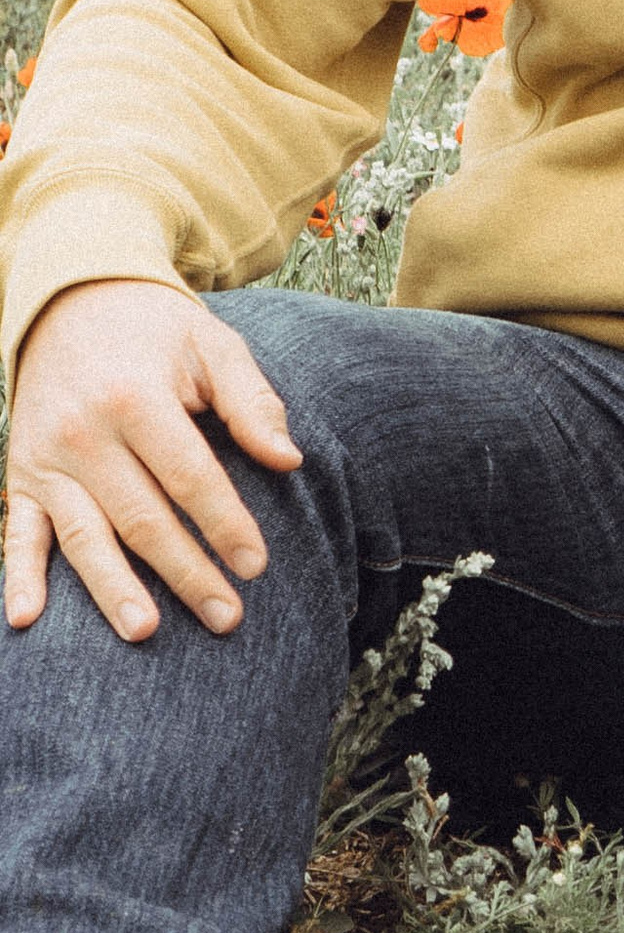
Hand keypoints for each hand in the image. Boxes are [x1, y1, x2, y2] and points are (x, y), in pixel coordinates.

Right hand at [3, 279, 300, 642]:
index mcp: (135, 397)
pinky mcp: (20, 474)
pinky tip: (26, 620)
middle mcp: (84, 433)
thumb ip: (251, 402)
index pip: (189, 476)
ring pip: (84, 536)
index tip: (256, 564)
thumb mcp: (212, 345)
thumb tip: (288, 460)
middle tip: (226, 616)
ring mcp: (46, 458)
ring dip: (113, 590)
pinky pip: (17, 533)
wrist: (71, 300)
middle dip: (186, 571)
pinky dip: (20, 576)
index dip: (225, 523)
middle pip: (141, 517)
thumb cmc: (156, 330)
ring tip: (147, 632)